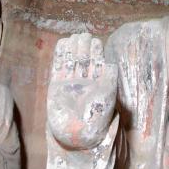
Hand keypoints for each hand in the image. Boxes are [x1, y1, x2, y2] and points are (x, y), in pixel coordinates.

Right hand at [47, 33, 118, 150]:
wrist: (77, 132)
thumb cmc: (97, 117)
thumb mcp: (108, 97)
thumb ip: (110, 79)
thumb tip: (111, 64)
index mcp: (98, 82)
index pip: (97, 61)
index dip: (96, 50)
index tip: (95, 42)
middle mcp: (85, 81)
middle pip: (84, 58)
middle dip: (84, 46)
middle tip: (83, 36)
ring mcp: (70, 82)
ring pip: (72, 60)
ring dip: (73, 48)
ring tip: (74, 37)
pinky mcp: (57, 85)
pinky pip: (59, 67)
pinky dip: (61, 55)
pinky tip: (63, 44)